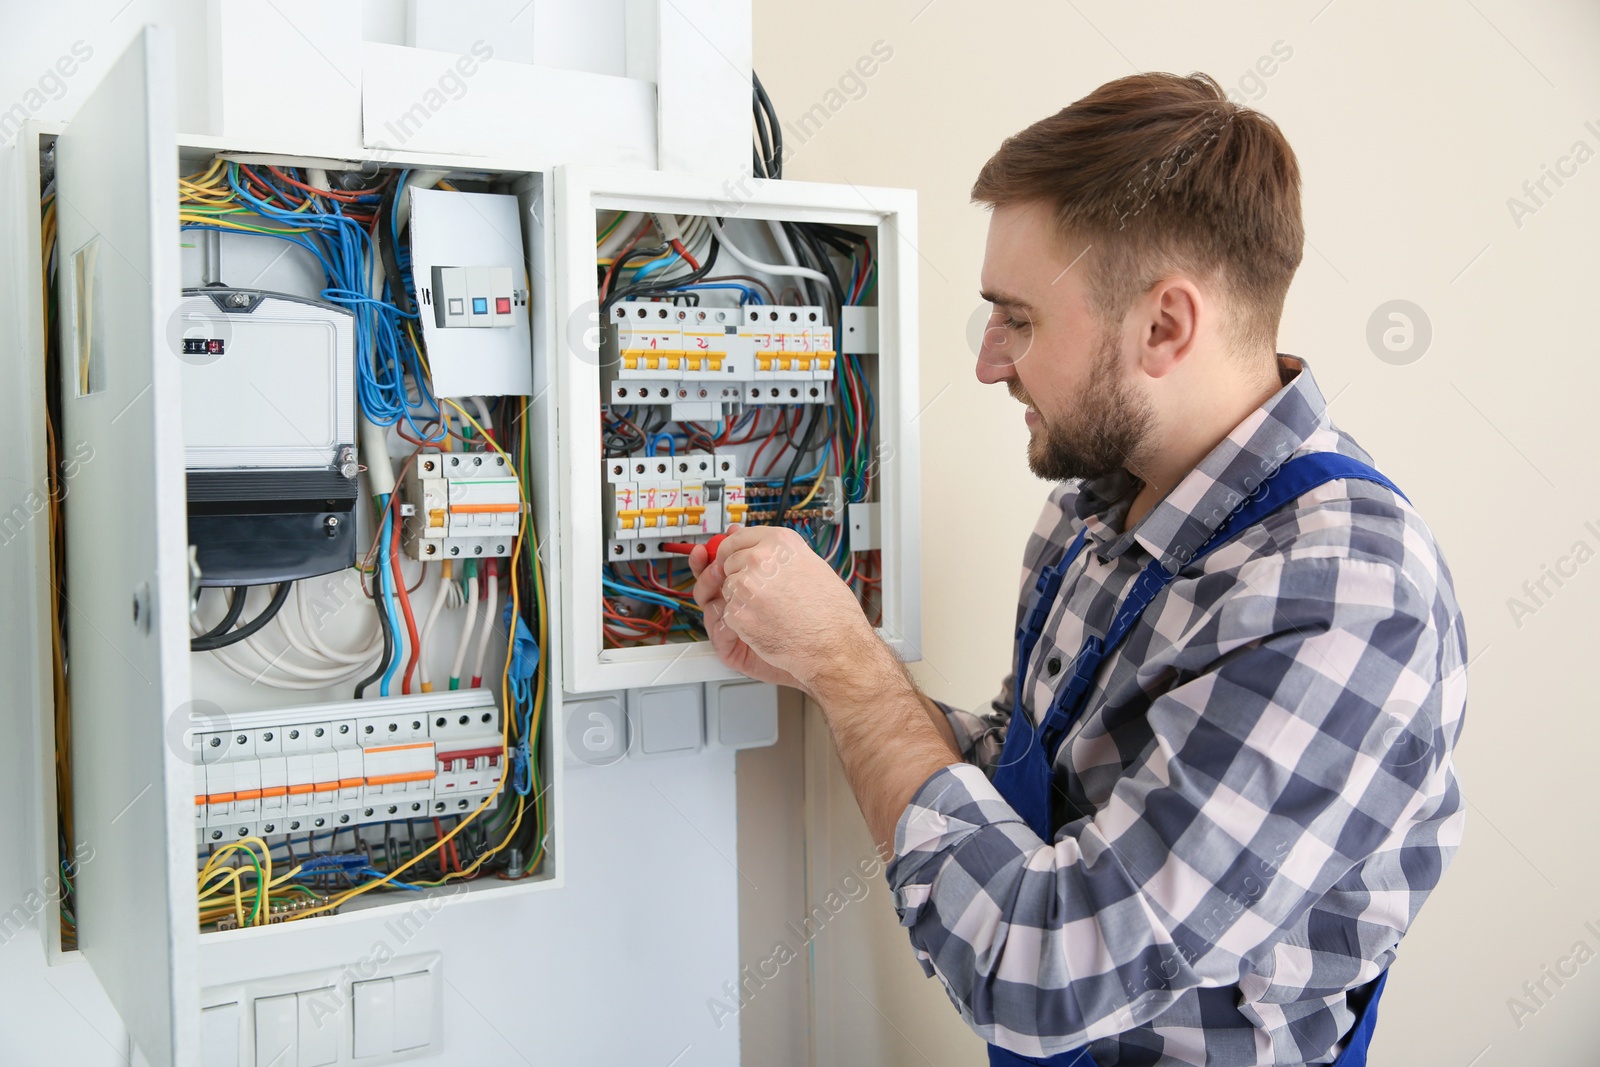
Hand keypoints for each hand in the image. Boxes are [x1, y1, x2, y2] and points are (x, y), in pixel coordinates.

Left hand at [689, 525, 877, 698]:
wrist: (836, 646)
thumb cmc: (832, 612)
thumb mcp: (812, 567)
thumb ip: (779, 554)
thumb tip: (757, 544)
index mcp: (780, 543)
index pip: (739, 537)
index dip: (734, 550)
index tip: (733, 557)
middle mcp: (761, 559)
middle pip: (730, 563)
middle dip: (740, 577)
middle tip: (762, 593)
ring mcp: (747, 587)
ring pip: (728, 589)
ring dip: (742, 600)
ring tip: (771, 612)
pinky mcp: (739, 614)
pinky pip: (729, 613)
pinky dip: (743, 623)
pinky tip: (767, 625)